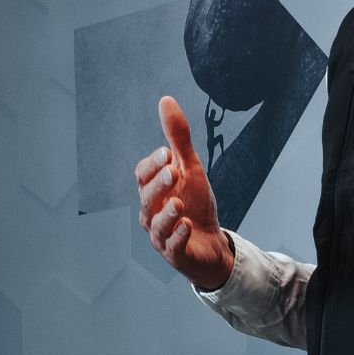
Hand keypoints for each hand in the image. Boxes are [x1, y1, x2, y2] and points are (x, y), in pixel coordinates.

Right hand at [133, 96, 235, 290]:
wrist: (211, 241)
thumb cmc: (196, 202)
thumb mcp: (190, 167)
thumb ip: (177, 137)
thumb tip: (165, 100)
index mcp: (152, 191)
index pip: (142, 175)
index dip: (152, 165)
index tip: (168, 154)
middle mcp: (151, 212)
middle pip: (146, 197)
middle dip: (158, 184)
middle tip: (173, 172)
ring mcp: (161, 235)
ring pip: (155, 225)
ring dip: (166, 213)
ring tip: (178, 203)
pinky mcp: (176, 254)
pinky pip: (172, 247)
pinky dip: (178, 236)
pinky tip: (187, 226)